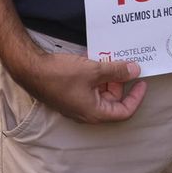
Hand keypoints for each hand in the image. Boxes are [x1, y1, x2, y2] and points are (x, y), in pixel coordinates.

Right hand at [8, 45, 145, 123]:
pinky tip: (93, 60)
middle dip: (119, 82)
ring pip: (100, 93)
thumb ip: (116, 71)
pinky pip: (89, 88)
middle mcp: (87, 112)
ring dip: (106, 77)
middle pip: (113, 100)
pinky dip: (95, 77)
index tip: (141, 81)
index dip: (136, 97)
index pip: (125, 111)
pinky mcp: (69, 95)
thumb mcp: (93, 70)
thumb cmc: (60, 74)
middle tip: (122, 64)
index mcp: (95, 112)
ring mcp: (77, 104)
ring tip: (107, 59)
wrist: (30, 70)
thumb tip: (135, 70)